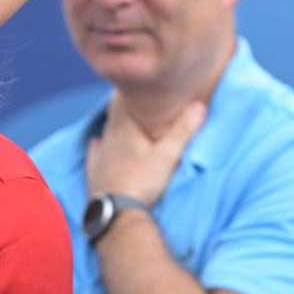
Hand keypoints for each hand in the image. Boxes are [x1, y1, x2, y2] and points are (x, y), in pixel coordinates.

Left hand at [86, 96, 205, 204]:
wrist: (116, 214)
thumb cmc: (142, 182)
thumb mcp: (168, 155)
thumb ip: (183, 130)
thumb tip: (199, 104)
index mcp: (124, 129)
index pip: (122, 100)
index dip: (129, 89)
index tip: (138, 80)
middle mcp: (108, 138)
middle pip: (114, 115)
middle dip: (124, 105)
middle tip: (134, 97)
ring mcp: (99, 156)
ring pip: (104, 132)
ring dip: (113, 124)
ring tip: (121, 116)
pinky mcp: (94, 174)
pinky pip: (95, 153)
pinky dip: (98, 145)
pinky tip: (95, 143)